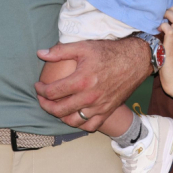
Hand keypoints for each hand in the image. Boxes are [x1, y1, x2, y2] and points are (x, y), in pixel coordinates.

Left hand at [35, 38, 150, 130]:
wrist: (134, 60)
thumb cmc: (108, 52)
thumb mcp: (83, 47)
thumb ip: (60, 51)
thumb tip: (40, 53)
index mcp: (81, 81)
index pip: (52, 92)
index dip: (40, 90)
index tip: (38, 86)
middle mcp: (89, 97)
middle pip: (58, 110)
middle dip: (45, 105)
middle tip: (42, 98)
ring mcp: (99, 107)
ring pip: (72, 121)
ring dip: (59, 116)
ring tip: (56, 107)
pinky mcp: (107, 111)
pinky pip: (89, 126)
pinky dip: (78, 124)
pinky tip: (73, 115)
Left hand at [158, 5, 172, 104]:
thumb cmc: (172, 68)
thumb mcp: (170, 50)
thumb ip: (167, 40)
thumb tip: (154, 32)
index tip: (161, 8)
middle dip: (170, 7)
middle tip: (159, 11)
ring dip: (167, 14)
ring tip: (158, 17)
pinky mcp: (171, 49)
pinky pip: (170, 32)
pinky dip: (164, 26)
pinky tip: (157, 28)